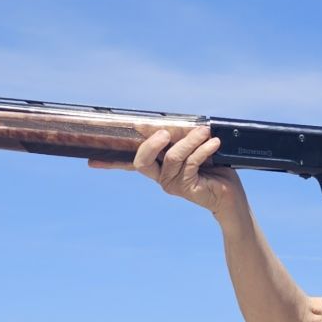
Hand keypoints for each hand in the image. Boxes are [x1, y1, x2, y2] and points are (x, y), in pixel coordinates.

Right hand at [89, 123, 245, 217]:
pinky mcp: (187, 189)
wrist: (231, 195)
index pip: (130, 164)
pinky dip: (203, 149)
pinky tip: (213, 143)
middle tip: (167, 132)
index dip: (110, 163)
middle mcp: (161, 177)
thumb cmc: (214, 168)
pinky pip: (190, 164)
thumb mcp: (192, 147)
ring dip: (191, 140)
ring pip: (173, 156)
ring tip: (206, 132)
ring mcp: (172, 185)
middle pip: (141, 161)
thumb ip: (177, 137)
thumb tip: (159, 125)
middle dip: (152, 142)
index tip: (90, 162)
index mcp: (158, 167)